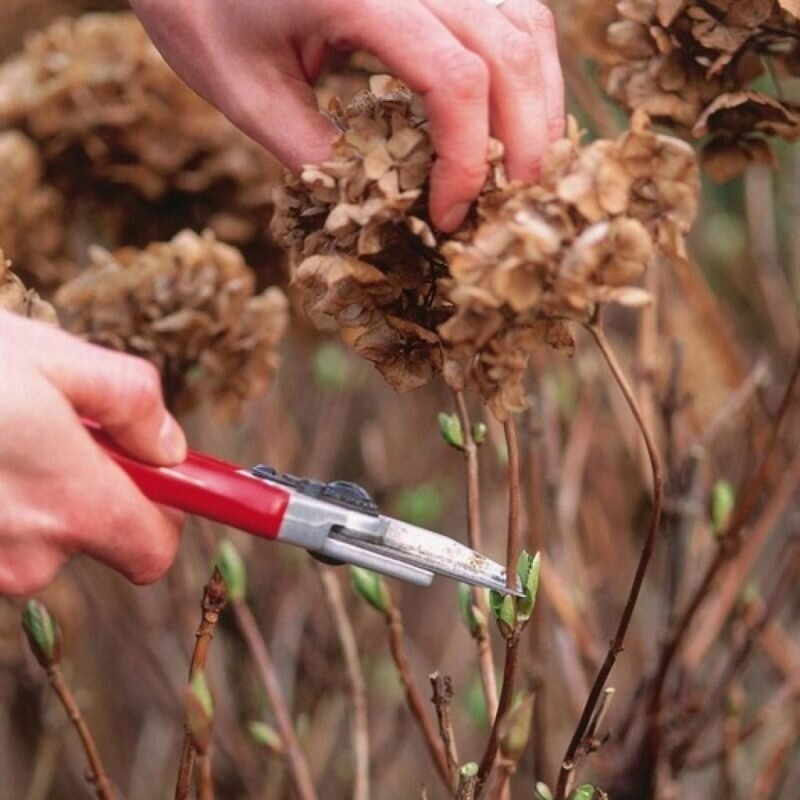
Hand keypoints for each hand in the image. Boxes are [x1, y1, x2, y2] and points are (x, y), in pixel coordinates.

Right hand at [0, 312, 185, 595]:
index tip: (161, 485)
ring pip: (31, 536)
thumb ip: (134, 404)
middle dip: (82, 487)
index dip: (163, 516)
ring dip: (25, 491)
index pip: (152, 551)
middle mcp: (25, 555)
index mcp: (73, 506)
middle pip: (89, 537)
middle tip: (48, 427)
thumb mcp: (60, 360)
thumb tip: (171, 449)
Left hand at [130, 0, 563, 230]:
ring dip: (538, 107)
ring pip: (528, 26)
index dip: (468, 160)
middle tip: (510, 210)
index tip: (449, 216)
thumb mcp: (248, 95)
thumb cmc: (209, 15)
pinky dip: (527, 73)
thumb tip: (387, 210)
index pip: (455, 80)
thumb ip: (317, 155)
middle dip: (523, 144)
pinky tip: (515, 119)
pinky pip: (515, 12)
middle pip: (510, 53)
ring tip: (523, 173)